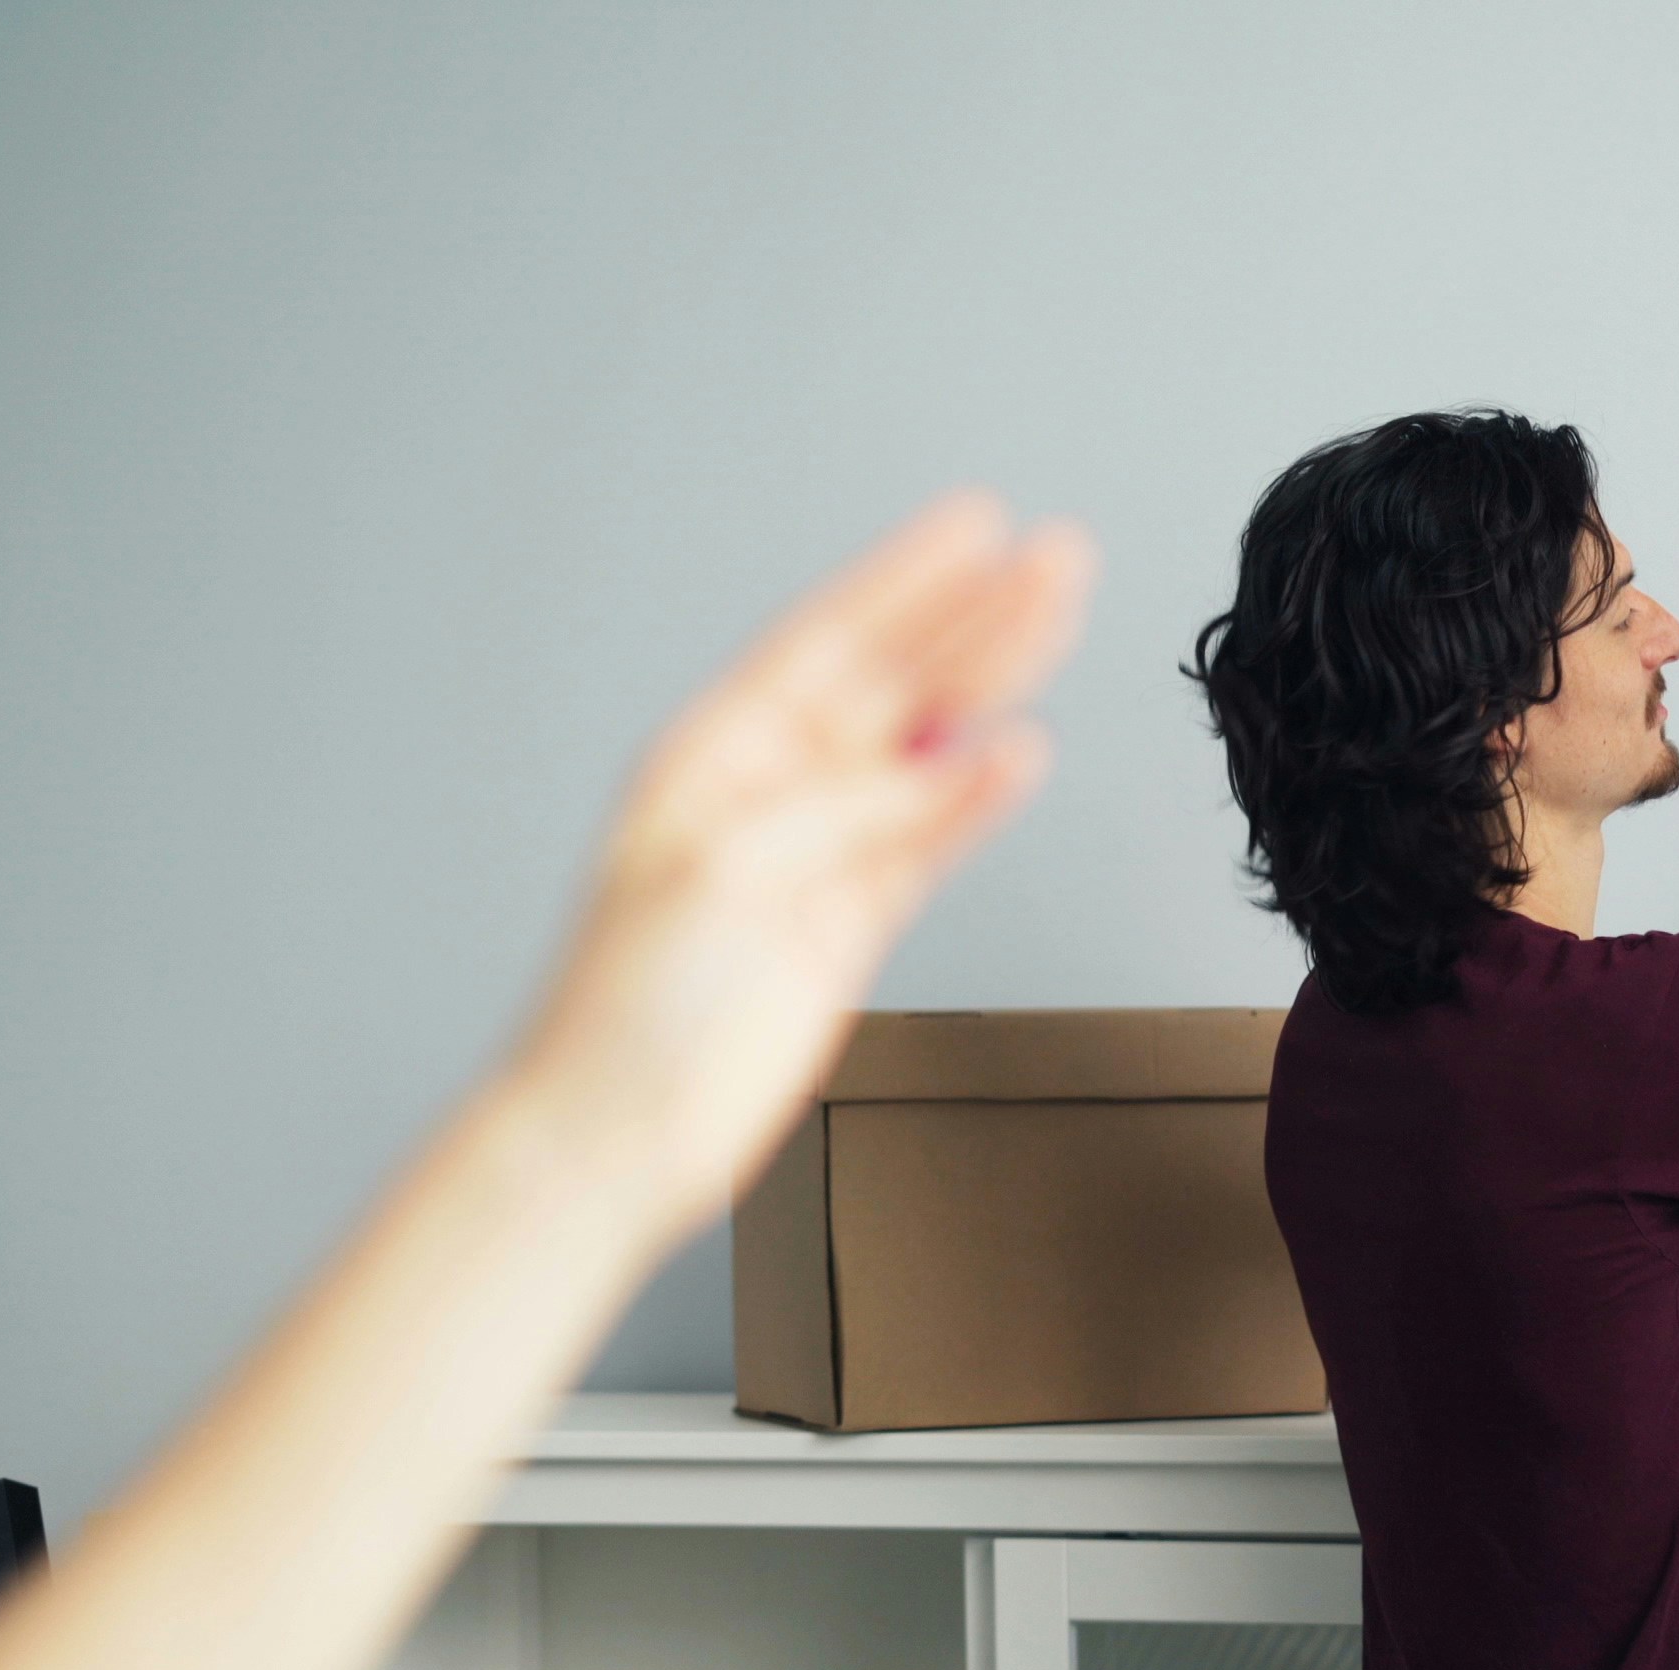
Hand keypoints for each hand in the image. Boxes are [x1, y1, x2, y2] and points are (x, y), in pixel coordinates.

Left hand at [501, 491, 1092, 1232]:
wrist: (619, 1132)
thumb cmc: (624, 1006)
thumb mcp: (727, 873)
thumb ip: (845, 812)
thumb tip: (951, 767)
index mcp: (713, 751)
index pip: (831, 640)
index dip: (908, 581)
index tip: (977, 528)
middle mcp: (769, 790)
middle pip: (895, 681)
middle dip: (976, 618)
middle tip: (1054, 561)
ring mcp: (818, 855)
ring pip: (928, 751)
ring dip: (995, 687)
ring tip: (1059, 621)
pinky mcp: (852, 925)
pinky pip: (931, 844)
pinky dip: (979, 802)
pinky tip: (1023, 755)